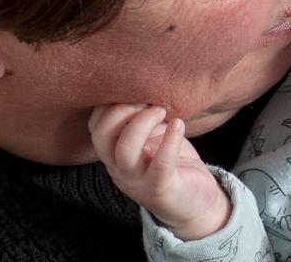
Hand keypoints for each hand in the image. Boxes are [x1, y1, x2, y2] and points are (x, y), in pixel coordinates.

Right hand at [88, 104, 229, 239]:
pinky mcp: (162, 188)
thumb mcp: (155, 136)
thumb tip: (146, 87)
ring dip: (142, 123)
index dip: (110, 104)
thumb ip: (145, 118)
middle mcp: (119, 168)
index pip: (95, 127)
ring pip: (124, 150)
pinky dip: (169, 141)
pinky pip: (160, 164)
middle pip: (101, 137)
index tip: (134, 92)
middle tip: (148, 102)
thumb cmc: (173, 162)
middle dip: (122, 111)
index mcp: (114, 154)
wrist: (196, 202)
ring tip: (162, 110)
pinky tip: (179, 125)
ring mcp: (138, 181)